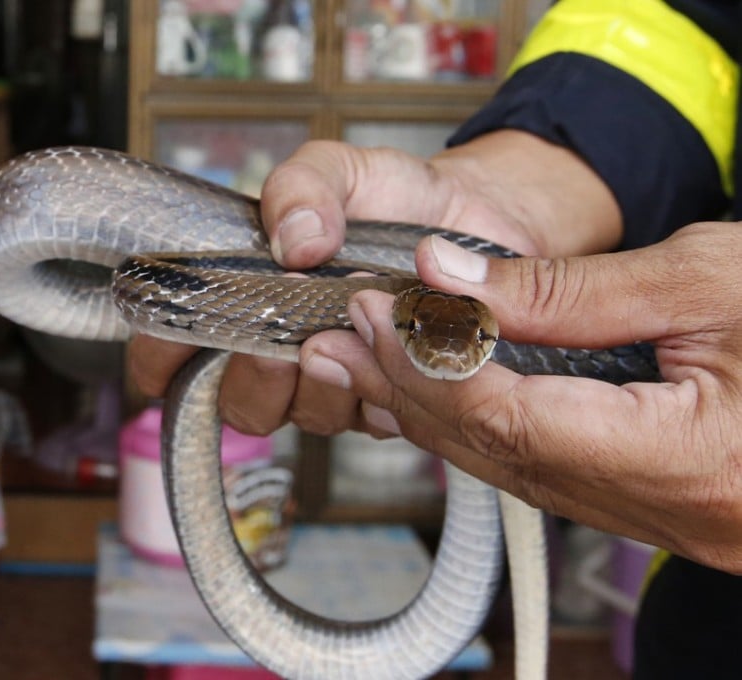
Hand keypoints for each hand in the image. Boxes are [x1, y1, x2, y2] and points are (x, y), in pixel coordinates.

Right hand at [128, 133, 620, 434]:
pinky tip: (403, 344)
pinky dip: (384, 386)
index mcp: (248, 295)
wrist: (485, 222)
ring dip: (328, 380)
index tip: (175, 349)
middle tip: (289, 338)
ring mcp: (335, 379)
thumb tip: (292, 242)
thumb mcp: (343, 170)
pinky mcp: (388, 399)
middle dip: (258, 377)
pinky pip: (371, 420)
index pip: (174, 347)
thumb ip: (303, 187)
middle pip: (237, 401)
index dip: (161, 360)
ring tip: (363, 326)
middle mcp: (282, 347)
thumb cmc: (401, 197)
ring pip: (305, 415)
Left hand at [300, 222, 741, 571]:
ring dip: (438, 409)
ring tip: (377, 354)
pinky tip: (448, 391)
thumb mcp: (704, 279)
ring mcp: (662, 521)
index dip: (431, 362)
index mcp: (688, 462)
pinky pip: (547, 473)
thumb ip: (567, 288)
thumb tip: (450, 273)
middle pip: (498, 453)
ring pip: (514, 470)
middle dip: (412, 387)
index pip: (512, 419)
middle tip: (351, 331)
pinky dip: (488, 429)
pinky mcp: (656, 507)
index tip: (381, 310)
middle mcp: (668, 512)